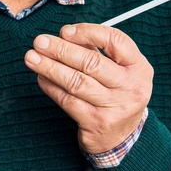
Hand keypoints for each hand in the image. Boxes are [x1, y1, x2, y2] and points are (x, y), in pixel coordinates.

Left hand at [23, 23, 152, 153]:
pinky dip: (51, 87)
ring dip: (50, 67)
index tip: (65, 31)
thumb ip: (97, 52)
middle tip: (39, 42)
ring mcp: (114, 107)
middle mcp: (131, 87)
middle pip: (92, 62)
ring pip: (76, 82)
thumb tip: (64, 36)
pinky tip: (41, 78)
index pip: (116, 40)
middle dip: (61, 49)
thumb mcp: (119, 72)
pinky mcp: (96, 123)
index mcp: (139, 67)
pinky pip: (68, 101)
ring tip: (32, 58)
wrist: (121, 138)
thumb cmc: (116, 95)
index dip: (88, 32)